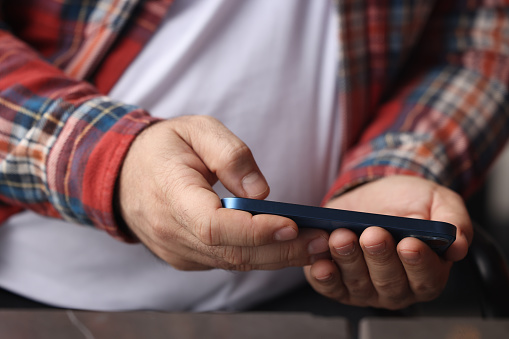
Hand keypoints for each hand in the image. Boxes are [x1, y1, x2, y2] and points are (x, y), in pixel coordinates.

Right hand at [118, 115, 329, 270]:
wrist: (124, 174)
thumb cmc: (164, 147)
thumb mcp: (197, 130)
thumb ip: (230, 156)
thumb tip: (262, 194)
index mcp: (171, 196)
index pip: (214, 226)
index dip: (255, 230)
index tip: (293, 224)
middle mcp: (171, 232)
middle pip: (232, 252)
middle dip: (281, 249)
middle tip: (323, 240)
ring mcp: (177, 251)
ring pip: (233, 262)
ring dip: (277, 257)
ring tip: (315, 246)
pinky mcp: (186, 257)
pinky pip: (226, 261)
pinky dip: (259, 257)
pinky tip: (286, 246)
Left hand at [304, 175, 471, 309]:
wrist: (370, 195)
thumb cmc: (406, 202)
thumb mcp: (436, 201)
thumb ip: (453, 221)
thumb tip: (458, 246)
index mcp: (427, 272)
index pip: (426, 278)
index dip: (418, 263)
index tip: (409, 243)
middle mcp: (397, 286)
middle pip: (389, 283)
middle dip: (379, 258)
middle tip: (373, 234)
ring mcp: (366, 288)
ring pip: (358, 283)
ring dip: (349, 260)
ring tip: (343, 236)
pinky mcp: (337, 283)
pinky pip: (330, 287)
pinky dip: (325, 277)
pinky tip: (322, 264)